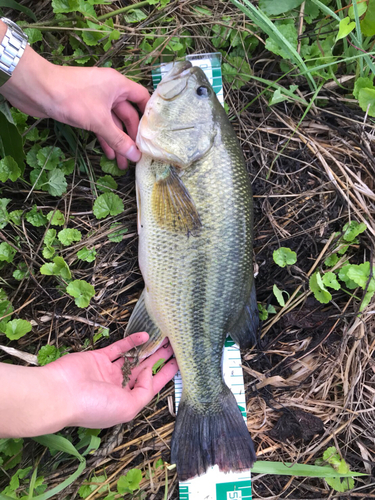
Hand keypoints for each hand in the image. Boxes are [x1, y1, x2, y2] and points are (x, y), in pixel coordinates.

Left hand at [0, 42, 149, 168]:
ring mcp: (96, 100)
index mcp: (118, 85)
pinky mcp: (84, 109)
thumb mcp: (99, 121)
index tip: (155, 134)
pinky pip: (100, 125)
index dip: (150, 115)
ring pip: (113, 123)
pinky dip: (104, 138)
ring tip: (123, 163)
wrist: (36, 90)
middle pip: (128, 115)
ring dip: (118, 141)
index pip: (142, 98)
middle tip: (137, 156)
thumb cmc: (72, 98)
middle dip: (131, 136)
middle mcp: (110, 90)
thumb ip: (119, 140)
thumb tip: (136, 156)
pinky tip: (109, 154)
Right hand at [45, 332, 177, 428]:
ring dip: (147, 349)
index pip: (150, 388)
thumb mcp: (127, 408)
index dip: (165, 376)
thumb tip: (148, 373)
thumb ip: (143, 391)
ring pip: (133, 358)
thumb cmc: (93, 406)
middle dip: (159, 360)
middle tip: (174, 348)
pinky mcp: (98, 358)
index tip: (178, 364)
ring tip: (164, 339)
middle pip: (143, 371)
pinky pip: (119, 348)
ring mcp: (107, 372)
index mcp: (124, 403)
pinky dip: (131, 341)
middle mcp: (117, 388)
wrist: (60, 393)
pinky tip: (144, 335)